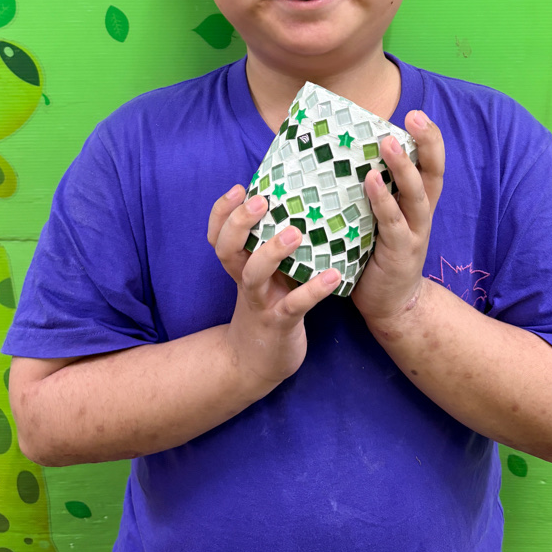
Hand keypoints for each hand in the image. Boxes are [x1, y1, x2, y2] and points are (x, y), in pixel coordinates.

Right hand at [207, 186, 341, 393]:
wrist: (257, 363)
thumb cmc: (269, 307)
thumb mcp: (264, 276)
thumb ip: (272, 246)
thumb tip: (297, 203)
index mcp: (241, 266)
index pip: (218, 236)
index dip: (222, 212)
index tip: (239, 188)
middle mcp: (245, 281)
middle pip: (227, 250)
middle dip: (238, 223)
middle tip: (261, 201)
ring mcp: (261, 302)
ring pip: (254, 275)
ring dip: (271, 252)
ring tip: (294, 233)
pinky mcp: (281, 323)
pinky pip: (294, 305)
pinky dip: (313, 290)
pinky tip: (332, 276)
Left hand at [351, 110, 444, 323]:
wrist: (392, 304)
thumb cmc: (378, 253)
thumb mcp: (381, 217)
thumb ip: (374, 190)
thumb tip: (343, 153)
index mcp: (418, 202)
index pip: (431, 165)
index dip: (429, 139)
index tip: (417, 114)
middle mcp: (422, 214)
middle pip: (432, 173)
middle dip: (427, 144)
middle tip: (415, 116)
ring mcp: (414, 233)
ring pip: (415, 195)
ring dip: (403, 168)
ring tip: (388, 143)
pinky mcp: (399, 252)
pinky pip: (393, 222)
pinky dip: (383, 201)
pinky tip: (370, 181)